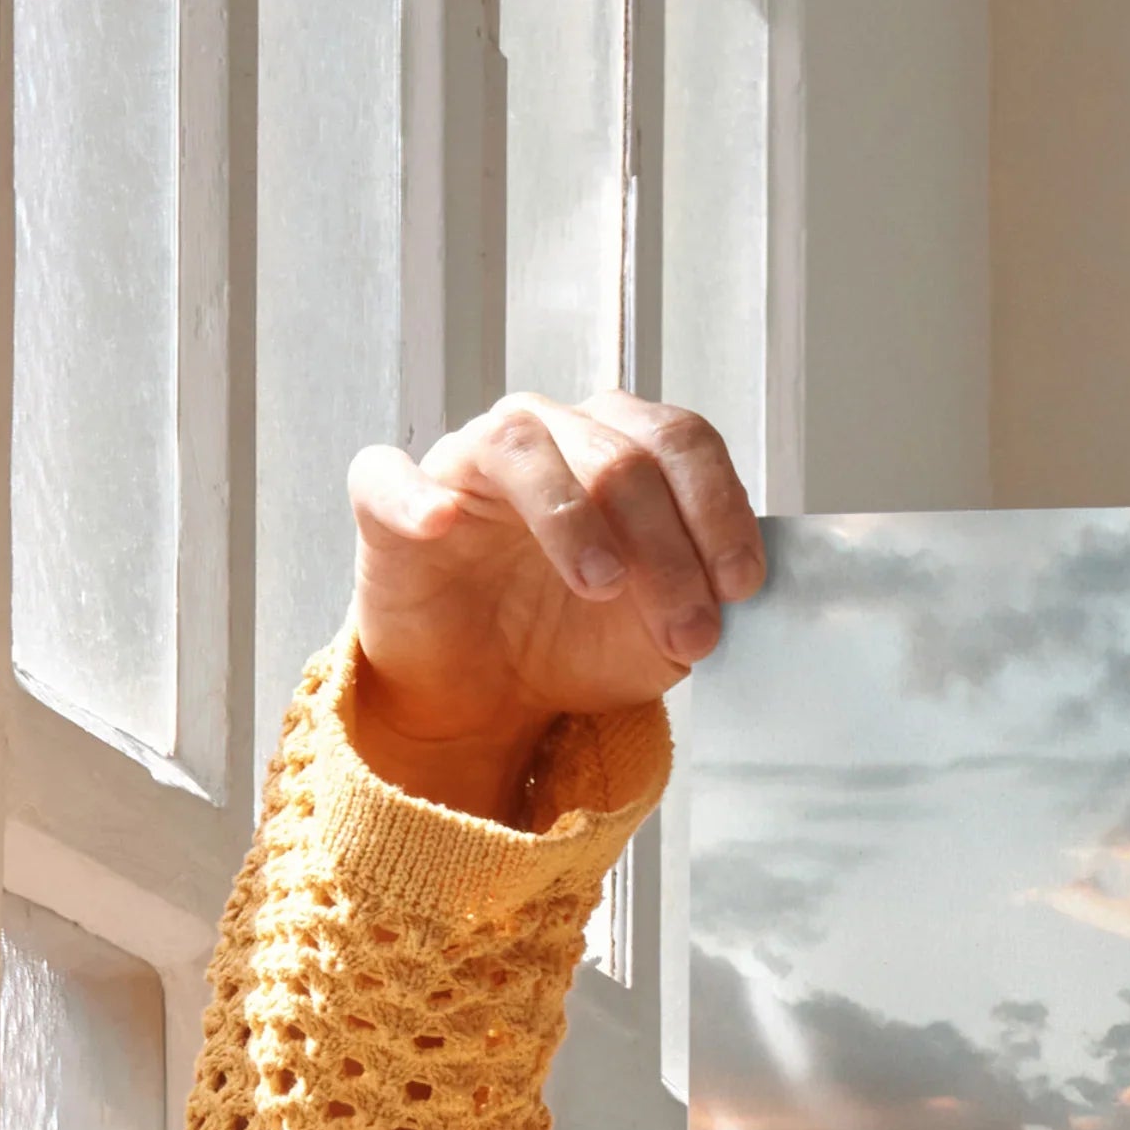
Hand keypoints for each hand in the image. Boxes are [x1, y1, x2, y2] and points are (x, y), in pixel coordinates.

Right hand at [342, 393, 763, 821]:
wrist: (489, 694)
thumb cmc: (575, 641)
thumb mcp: (661, 634)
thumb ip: (700, 600)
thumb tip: (734, 591)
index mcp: (622, 450)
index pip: (682, 443)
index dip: (718, 509)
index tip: (740, 586)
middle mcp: (549, 436)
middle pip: (618, 454)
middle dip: (666, 549)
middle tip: (687, 629)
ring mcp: (467, 461)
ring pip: (521, 445)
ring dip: (572, 517)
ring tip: (602, 586)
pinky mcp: (390, 503)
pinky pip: (389, 476)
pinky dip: (415, 495)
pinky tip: (442, 524)